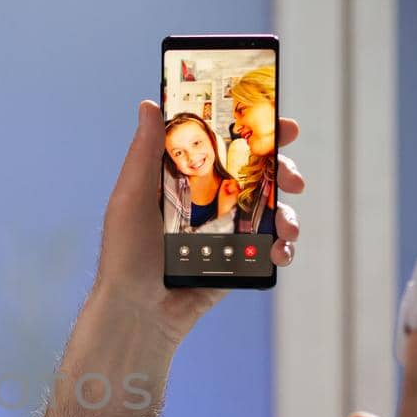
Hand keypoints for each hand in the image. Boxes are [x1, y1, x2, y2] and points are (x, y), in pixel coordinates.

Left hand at [93, 100, 304, 345]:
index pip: (224, 145)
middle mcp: (210, 201)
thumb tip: (149, 104)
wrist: (137, 312)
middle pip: (258, 174)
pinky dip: (283, 247)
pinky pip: (270, 248)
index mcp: (186, 179)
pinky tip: (280, 251)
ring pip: (272, 210)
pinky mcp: (239, 262)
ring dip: (290, 212)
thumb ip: (144, 152)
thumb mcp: (130, 197)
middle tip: (292, 177)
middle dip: (284, 169)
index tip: (280, 122)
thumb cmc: (125, 254)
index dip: (255, 131)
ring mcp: (227, 231)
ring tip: (288, 225)